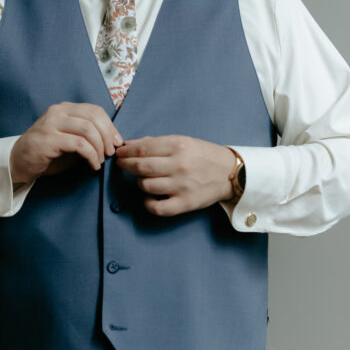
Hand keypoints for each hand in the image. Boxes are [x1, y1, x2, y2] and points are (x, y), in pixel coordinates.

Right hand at [10, 103, 121, 183]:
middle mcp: (58, 112)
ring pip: (88, 130)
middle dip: (108, 136)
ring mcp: (52, 124)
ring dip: (99, 148)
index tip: (116, 142)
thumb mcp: (69, 140)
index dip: (110, 126)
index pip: (95, 110)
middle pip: (94, 118)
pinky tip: (92, 164)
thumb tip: (113, 140)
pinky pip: (79, 144)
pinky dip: (91, 155)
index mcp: (64, 109)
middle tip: (110, 153)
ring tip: (99, 161)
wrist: (17, 163)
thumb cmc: (46, 153)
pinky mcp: (48, 139)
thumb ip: (87, 135)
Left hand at [115, 135, 234, 216]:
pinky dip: (148, 203)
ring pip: (145, 186)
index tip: (119, 153)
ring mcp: (182, 186)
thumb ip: (156, 143)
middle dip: (125, 165)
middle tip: (121, 164)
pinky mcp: (185, 203)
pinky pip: (157, 207)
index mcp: (178, 145)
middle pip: (140, 167)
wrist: (230, 173)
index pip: (142, 149)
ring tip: (142, 179)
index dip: (126, 152)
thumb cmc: (202, 155)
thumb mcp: (182, 141)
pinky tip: (149, 197)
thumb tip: (129, 145)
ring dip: (139, 182)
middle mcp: (179, 165)